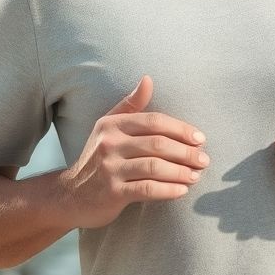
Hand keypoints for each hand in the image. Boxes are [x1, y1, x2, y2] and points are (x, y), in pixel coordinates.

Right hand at [60, 75, 208, 228]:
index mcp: (112, 124)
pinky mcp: (112, 193)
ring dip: (180, 172)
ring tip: (195, 176)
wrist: (70, 195)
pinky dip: (168, 190)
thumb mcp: (108, 128)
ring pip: (154, 167)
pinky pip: (147, 190)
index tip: (200, 139)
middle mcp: (109, 144)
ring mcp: (109, 169)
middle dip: (186, 152)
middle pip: (158, 144)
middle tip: (203, 160)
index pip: (154, 122)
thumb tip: (148, 79)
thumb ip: (131, 105)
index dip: (180, 129)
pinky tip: (182, 191)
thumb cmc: (97, 158)